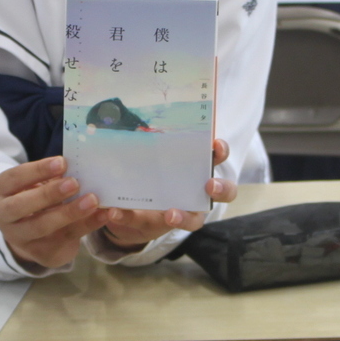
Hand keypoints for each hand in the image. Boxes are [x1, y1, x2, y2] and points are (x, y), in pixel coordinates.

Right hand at [0, 155, 110, 269]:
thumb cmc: (35, 200)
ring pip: (41, 226)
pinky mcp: (40, 253)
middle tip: (74, 183)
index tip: (62, 162)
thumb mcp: (35, 185)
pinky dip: (86, 225)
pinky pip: (64, 239)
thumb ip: (51, 178)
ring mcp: (20, 238)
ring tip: (92, 200)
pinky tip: (102, 215)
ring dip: (69, 213)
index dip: (37, 170)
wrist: (32, 237)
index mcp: (0, 191)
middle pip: (20, 206)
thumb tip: (79, 166)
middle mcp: (3, 216)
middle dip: (48, 194)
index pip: (13, 178)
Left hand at [97, 138, 236, 249]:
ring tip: (169, 214)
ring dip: (183, 217)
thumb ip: (149, 141)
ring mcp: (182, 212)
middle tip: (209, 185)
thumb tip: (133, 115)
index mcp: (197, 168)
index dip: (221, 151)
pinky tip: (114, 211)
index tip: (215, 145)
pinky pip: (144, 223)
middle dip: (221, 188)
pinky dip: (127, 217)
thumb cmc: (150, 170)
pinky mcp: (156, 225)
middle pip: (224, 192)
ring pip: (194, 220)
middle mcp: (196, 192)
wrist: (131, 201)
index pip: (218, 157)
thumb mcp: (150, 154)